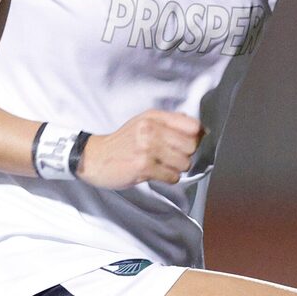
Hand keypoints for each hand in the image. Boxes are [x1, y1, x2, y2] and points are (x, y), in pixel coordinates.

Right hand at [76, 111, 201, 188]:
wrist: (95, 158)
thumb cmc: (124, 142)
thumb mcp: (144, 122)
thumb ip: (171, 122)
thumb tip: (201, 129)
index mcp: (154, 117)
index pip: (192, 126)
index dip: (195, 137)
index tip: (186, 144)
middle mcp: (151, 129)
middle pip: (191, 146)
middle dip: (185, 155)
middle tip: (171, 157)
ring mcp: (147, 148)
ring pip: (184, 163)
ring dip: (176, 168)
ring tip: (162, 165)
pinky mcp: (143, 167)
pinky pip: (172, 177)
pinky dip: (168, 178)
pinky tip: (156, 173)